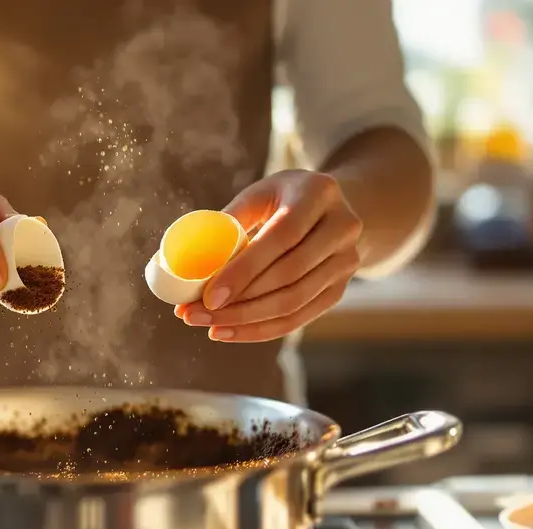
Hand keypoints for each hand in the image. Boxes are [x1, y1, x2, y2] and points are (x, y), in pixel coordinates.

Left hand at [175, 170, 362, 341]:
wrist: (333, 209)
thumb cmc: (282, 199)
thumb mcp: (260, 194)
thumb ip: (229, 218)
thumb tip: (185, 257)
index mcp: (318, 192)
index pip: (282, 237)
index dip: (245, 270)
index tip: (208, 296)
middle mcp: (342, 227)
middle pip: (289, 276)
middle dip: (238, 302)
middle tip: (194, 314)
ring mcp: (347, 261)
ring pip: (294, 302)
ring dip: (245, 320)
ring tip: (206, 325)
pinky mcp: (339, 289)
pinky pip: (298, 318)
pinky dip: (260, 330)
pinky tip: (228, 332)